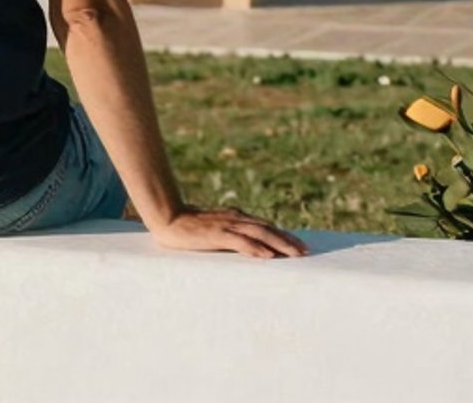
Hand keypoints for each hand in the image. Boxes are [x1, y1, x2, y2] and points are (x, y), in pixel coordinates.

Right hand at [147, 205, 307, 257]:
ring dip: (278, 243)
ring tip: (295, 255)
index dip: (284, 236)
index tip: (301, 247)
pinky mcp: (215, 234)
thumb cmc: (189, 227)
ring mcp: (225, 225)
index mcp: (235, 218)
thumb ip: (231, 235)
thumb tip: (250, 247)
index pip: (265, 226)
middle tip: (306, 252)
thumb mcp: (214, 231)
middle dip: (288, 240)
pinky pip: (239, 241)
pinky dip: (254, 247)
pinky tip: (266, 255)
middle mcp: (234, 219)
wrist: (166, 217)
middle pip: (267, 229)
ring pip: (258, 233)